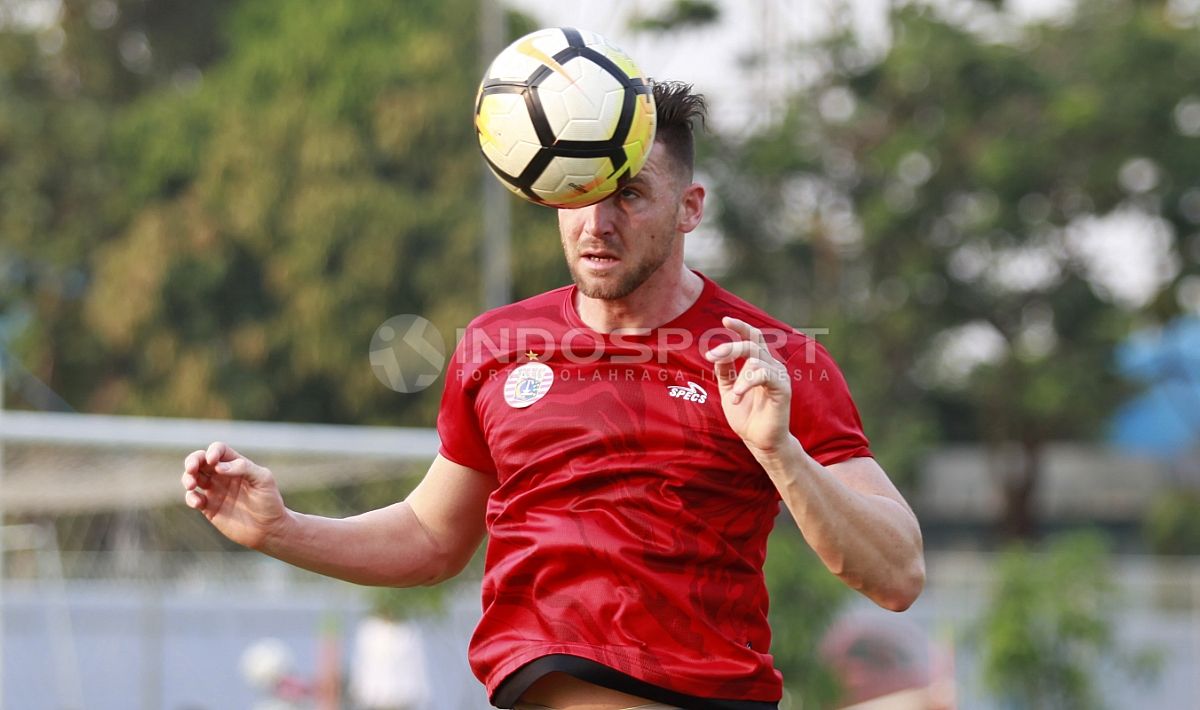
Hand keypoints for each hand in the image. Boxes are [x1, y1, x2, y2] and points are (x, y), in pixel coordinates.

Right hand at [181, 441, 288, 550]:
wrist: (268, 529)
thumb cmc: (270, 502)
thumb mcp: (263, 480)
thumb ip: (244, 468)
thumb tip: (218, 467)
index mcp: (236, 464)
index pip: (219, 450)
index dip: (213, 451)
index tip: (213, 461)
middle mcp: (223, 475)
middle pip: (201, 460)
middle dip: (192, 461)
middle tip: (191, 469)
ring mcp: (215, 491)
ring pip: (193, 477)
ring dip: (187, 478)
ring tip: (192, 485)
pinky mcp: (209, 507)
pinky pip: (193, 498)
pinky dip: (190, 497)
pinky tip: (199, 503)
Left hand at [705, 316, 792, 456]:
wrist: (759, 442)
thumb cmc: (747, 416)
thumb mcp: (729, 389)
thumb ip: (725, 371)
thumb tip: (717, 353)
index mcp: (760, 363)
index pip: (753, 337)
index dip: (740, 326)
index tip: (724, 320)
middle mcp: (772, 365)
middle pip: (751, 343)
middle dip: (729, 347)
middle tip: (711, 356)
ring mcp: (779, 376)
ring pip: (756, 359)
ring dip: (738, 377)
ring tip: (732, 396)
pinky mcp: (783, 388)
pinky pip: (764, 375)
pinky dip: (747, 384)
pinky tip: (737, 397)